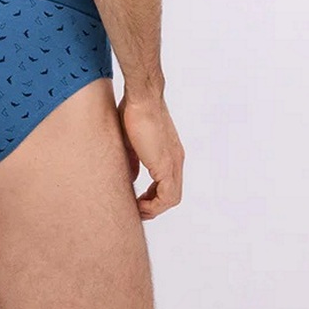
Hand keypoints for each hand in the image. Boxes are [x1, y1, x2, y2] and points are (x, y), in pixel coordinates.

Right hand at [116, 91, 184, 220]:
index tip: (138, 200)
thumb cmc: (134, 110)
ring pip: (171, 198)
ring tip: (138, 211)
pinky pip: (167, 196)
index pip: (167, 183)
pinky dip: (154, 205)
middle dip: (154, 206)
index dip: (153, 196)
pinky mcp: (166, 165)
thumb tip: (133, 177)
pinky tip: (139, 205)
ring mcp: (174, 163)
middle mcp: (176, 160)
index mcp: (169, 153)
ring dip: (154, 208)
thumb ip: (135, 160)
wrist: (141, 97)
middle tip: (137, 211)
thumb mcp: (132, 141)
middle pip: (171, 194)